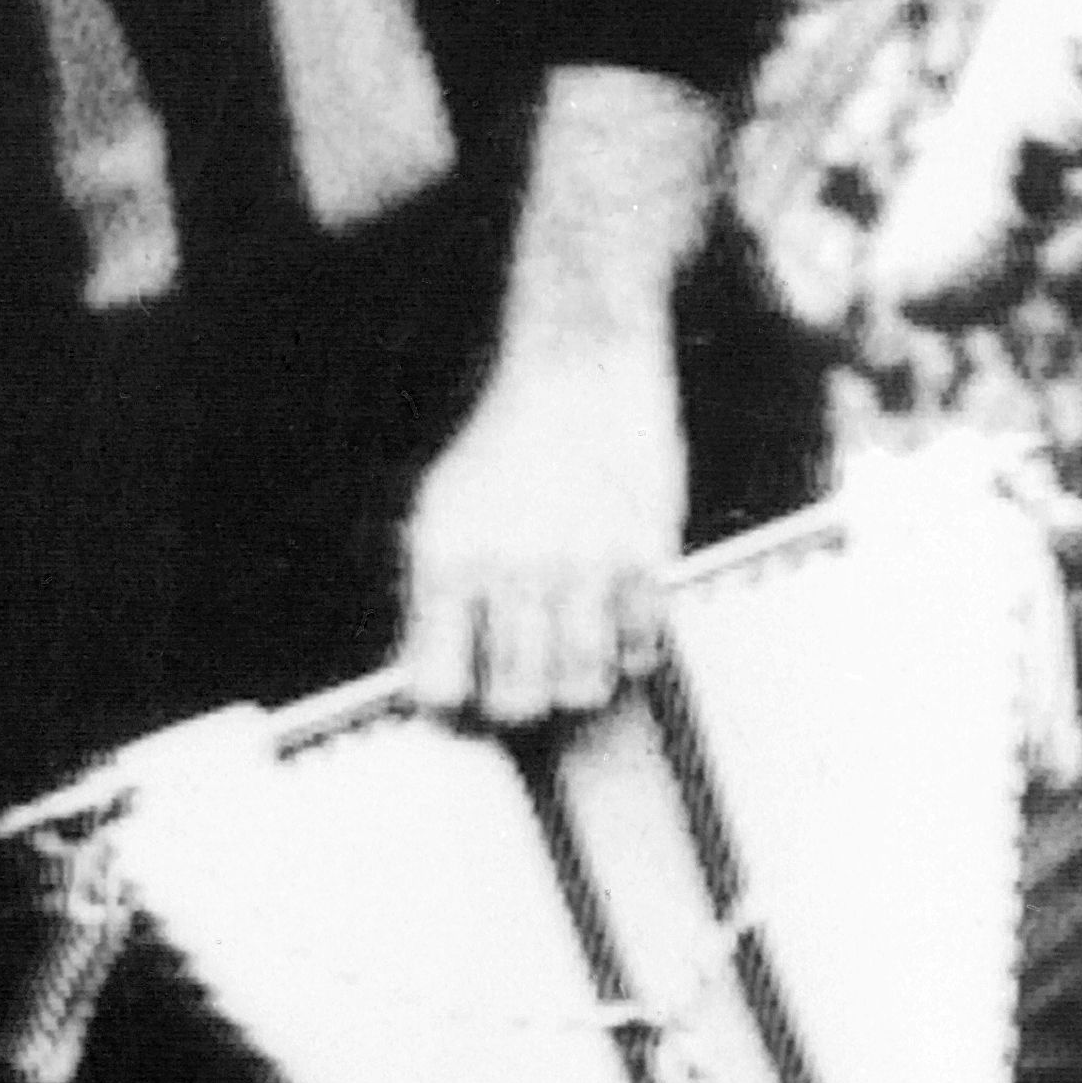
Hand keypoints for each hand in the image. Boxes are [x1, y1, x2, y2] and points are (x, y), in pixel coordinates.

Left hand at [397, 327, 682, 729]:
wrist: (578, 368)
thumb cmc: (502, 448)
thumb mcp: (441, 512)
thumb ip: (435, 597)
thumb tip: (436, 688)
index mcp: (448, 558)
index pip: (437, 687)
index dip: (449, 715)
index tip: (459, 710)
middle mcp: (512, 566)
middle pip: (514, 701)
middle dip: (514, 712)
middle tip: (520, 687)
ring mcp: (583, 563)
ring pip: (582, 688)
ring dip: (574, 685)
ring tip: (567, 655)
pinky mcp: (646, 555)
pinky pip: (641, 652)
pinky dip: (628, 654)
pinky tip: (613, 623)